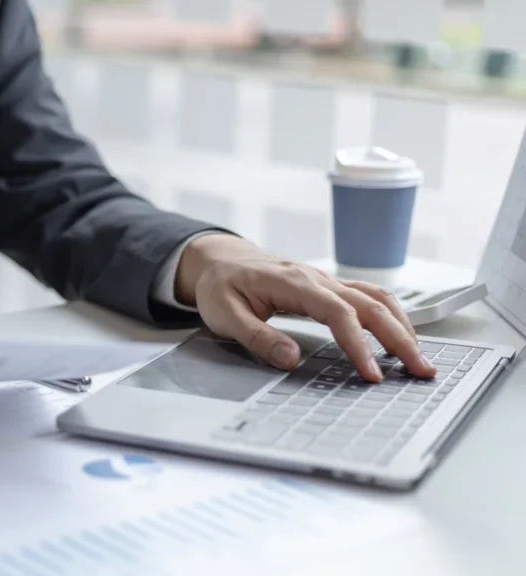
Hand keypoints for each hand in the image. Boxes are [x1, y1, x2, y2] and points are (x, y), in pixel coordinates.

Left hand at [175, 234, 435, 381]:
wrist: (220, 259)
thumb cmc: (220, 285)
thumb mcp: (224, 315)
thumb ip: (256, 337)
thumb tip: (291, 359)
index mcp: (293, 282)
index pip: (338, 313)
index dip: (358, 344)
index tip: (371, 374)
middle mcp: (317, 278)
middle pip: (370, 305)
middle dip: (400, 339)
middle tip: (421, 371)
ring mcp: (326, 280)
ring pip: (377, 298)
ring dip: (403, 327)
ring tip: (419, 359)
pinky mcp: (329, 287)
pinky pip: (369, 297)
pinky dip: (391, 317)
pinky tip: (401, 337)